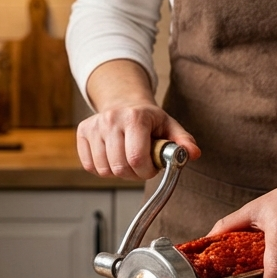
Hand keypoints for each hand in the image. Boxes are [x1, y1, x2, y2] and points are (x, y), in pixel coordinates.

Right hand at [77, 59, 198, 178]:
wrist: (124, 103)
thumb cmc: (149, 120)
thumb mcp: (170, 127)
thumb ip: (183, 142)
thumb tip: (193, 154)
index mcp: (136, 117)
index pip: (136, 158)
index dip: (145, 172)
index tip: (151, 168)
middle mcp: (111, 119)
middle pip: (119, 167)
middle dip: (133, 174)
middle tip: (140, 166)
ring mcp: (94, 125)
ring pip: (104, 169)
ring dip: (118, 172)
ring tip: (127, 159)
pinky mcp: (82, 132)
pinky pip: (89, 166)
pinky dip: (103, 169)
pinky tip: (113, 157)